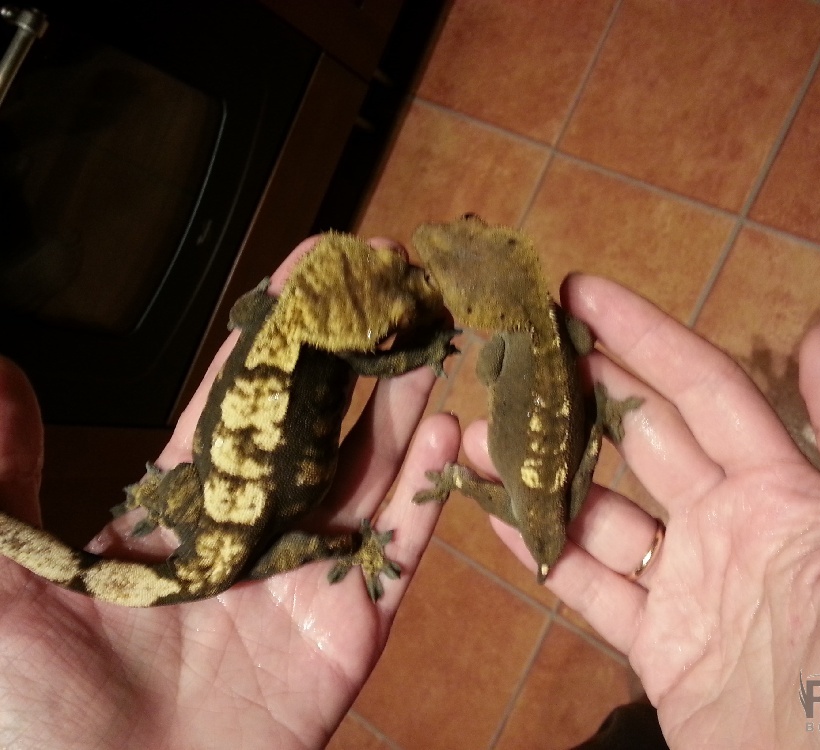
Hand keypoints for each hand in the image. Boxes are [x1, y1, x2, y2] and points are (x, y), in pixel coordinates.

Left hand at [0, 237, 458, 748]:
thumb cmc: (27, 716)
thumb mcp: (3, 577)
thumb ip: (5, 470)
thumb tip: (1, 366)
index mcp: (177, 513)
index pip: (241, 396)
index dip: (282, 328)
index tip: (321, 265)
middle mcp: (252, 534)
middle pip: (322, 421)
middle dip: (360, 347)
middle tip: (400, 277)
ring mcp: (306, 581)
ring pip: (368, 473)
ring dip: (405, 402)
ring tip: (436, 333)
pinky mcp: (345, 636)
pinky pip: (393, 558)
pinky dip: (422, 498)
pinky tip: (446, 435)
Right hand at [478, 275, 819, 748]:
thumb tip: (818, 338)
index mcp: (789, 491)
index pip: (704, 390)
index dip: (644, 337)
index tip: (579, 292)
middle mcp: (731, 524)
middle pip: (641, 437)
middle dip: (579, 389)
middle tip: (513, 348)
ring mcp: (688, 585)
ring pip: (599, 510)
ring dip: (540, 471)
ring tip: (475, 434)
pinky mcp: (657, 646)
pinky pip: (588, 587)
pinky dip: (539, 551)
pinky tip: (491, 517)